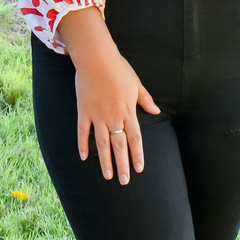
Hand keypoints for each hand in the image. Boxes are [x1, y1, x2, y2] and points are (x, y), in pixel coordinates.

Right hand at [56, 6, 159, 183]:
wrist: (97, 58)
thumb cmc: (118, 68)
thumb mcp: (136, 83)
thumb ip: (145, 100)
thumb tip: (156, 111)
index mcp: (128, 110)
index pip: (135, 138)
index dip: (137, 154)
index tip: (139, 169)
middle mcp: (114, 117)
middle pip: (119, 145)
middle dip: (123, 164)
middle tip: (124, 181)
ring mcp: (98, 116)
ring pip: (103, 143)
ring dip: (105, 161)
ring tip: (108, 176)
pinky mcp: (84, 111)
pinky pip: (83, 132)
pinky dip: (83, 145)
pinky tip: (84, 157)